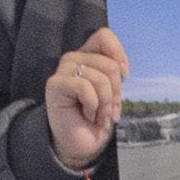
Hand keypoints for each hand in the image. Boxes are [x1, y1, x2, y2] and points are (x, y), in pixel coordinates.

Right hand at [43, 27, 128, 170]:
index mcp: (88, 56)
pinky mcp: (55, 84)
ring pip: (100, 78)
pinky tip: (87, 115)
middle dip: (115, 93)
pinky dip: (92, 105)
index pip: (103, 36)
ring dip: (105, 104)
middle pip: (109, 64)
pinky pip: (84, 86)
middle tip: (110, 112)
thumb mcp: (112, 93)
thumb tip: (121, 67)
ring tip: (99, 116)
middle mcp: (74, 59)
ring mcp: (63, 71)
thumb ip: (114, 74)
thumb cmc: (96, 118)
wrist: (80, 144)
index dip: (118, 53)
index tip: (124, 75)